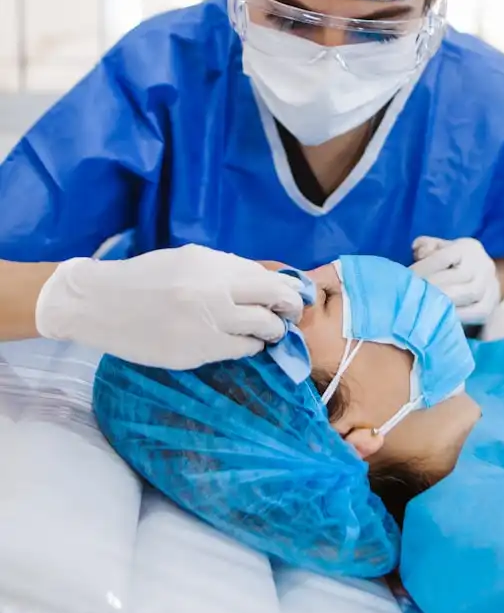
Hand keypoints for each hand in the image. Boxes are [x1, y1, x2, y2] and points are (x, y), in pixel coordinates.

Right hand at [35, 245, 303, 368]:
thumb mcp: (188, 260)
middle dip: (290, 310)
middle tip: (290, 315)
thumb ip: (226, 269)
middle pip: (274, 301)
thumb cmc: (146, 278)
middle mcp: (215, 293)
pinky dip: (250, 346)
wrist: (101, 304)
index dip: (288, 288)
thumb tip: (263, 281)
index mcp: (212, 266)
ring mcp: (207, 324)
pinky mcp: (197, 352)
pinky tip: (245, 343)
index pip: (268, 278)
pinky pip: (241, 350)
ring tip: (269, 331)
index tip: (293, 295)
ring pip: (263, 329)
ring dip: (272, 331)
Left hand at [411, 236, 499, 324]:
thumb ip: (425, 247)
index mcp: (468, 248)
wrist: (480, 280)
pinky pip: (475, 312)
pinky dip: (456, 315)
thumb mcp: (437, 249)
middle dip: (433, 285)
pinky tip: (437, 316)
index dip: (424, 267)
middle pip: (458, 276)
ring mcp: (490, 287)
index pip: (444, 256)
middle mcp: (483, 265)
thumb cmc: (450, 264)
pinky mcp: (489, 307)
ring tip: (422, 305)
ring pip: (469, 293)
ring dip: (444, 300)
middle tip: (411, 294)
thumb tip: (419, 253)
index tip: (406, 277)